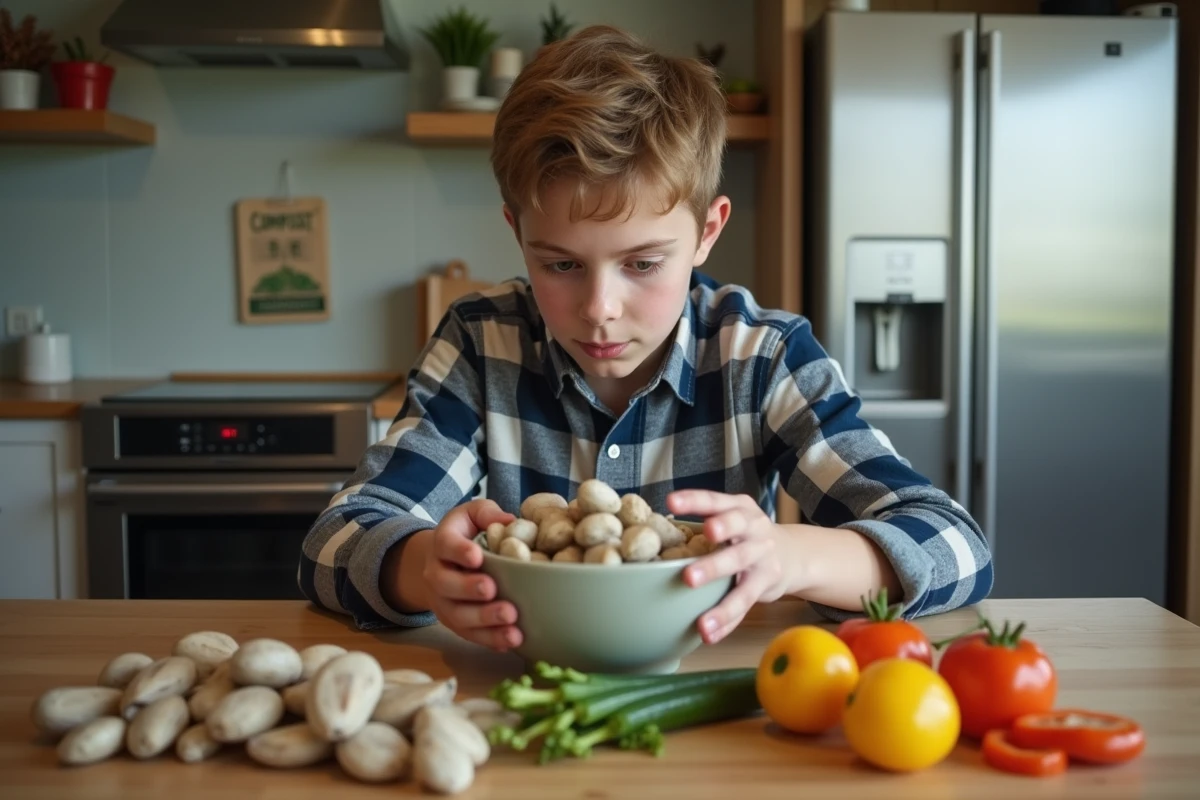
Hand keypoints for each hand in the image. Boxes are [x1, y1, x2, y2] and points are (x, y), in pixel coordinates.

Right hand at [421, 499, 521, 651]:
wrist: (443, 563)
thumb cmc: (466, 534)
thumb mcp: (473, 514)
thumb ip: (487, 513)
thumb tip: (509, 521)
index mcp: (442, 542)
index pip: (446, 545)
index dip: (459, 551)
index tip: (476, 556)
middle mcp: (436, 574)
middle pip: (445, 584)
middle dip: (468, 589)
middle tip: (492, 590)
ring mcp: (444, 602)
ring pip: (457, 615)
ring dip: (483, 621)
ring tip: (510, 621)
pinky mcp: (455, 623)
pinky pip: (469, 635)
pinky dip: (489, 640)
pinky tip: (510, 641)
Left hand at [665, 490, 792, 644]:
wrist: (794, 554)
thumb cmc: (748, 535)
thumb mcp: (733, 517)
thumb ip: (704, 518)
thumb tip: (651, 530)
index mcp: (740, 508)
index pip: (714, 501)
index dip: (693, 501)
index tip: (671, 503)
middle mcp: (754, 530)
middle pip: (735, 537)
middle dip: (714, 553)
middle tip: (689, 573)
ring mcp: (762, 559)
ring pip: (741, 579)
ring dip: (721, 602)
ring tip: (702, 621)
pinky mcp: (765, 584)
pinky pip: (745, 605)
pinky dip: (726, 621)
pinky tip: (708, 634)